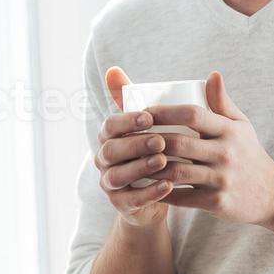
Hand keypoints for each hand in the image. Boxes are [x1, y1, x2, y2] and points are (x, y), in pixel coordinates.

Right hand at [94, 66, 172, 227]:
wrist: (160, 191)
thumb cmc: (156, 149)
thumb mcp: (151, 124)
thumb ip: (139, 98)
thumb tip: (114, 69)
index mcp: (110, 136)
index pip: (110, 125)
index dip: (127, 120)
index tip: (149, 116)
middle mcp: (105, 159)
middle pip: (111, 150)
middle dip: (135, 144)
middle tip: (161, 140)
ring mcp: (110, 183)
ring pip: (117, 176)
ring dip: (140, 168)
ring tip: (164, 162)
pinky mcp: (121, 204)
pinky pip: (131, 200)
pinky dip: (149, 193)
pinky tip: (168, 186)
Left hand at [141, 71, 273, 226]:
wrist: (272, 194)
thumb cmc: (249, 154)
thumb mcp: (241, 126)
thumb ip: (222, 102)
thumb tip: (212, 74)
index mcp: (229, 130)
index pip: (192, 114)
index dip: (164, 112)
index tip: (143, 112)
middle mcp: (226, 153)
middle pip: (179, 142)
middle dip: (149, 141)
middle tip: (129, 139)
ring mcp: (222, 179)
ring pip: (176, 171)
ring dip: (150, 168)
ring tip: (131, 163)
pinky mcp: (217, 202)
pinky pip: (182, 197)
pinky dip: (161, 192)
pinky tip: (146, 187)